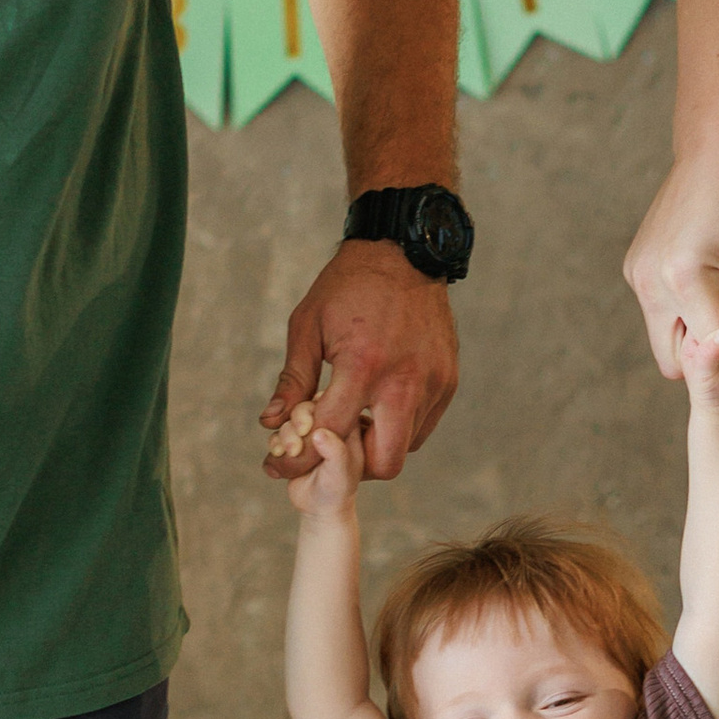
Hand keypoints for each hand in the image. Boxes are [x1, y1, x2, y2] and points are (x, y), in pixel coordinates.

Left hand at [260, 239, 458, 483]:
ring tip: (353, 421)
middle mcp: (404, 380)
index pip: (329, 434)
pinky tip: (378, 406)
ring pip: (405, 447)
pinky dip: (398, 427)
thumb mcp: (308, 326)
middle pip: (383, 463)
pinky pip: (423, 425)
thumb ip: (293, 380)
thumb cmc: (348, 286)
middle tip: (329, 448)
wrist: (404, 252)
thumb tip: (271, 424)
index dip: (299, 458)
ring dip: (374, 445)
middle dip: (351, 466)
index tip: (279, 465)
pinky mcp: (447, 380)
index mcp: (364, 364)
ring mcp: (432, 382)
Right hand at [267, 402, 365, 513]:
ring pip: (287, 421)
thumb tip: (319, 433)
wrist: (321, 508)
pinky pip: (275, 436)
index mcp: (345, 423)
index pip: (330, 400)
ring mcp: (306, 434)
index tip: (307, 427)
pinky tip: (280, 459)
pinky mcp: (290, 444)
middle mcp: (325, 424)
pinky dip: (274, 447)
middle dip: (295, 423)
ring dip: (283, 436)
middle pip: (304, 407)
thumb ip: (335, 452)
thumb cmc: (338, 489)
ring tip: (290, 455)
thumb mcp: (341, 472)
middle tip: (295, 445)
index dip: (315, 408)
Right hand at [624, 151, 718, 381]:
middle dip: (711, 349)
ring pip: (666, 336)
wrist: (715, 152)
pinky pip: (659, 311)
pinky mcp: (633, 268)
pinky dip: (685, 307)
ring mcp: (635, 275)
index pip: (714, 349)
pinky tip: (707, 271)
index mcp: (682, 278)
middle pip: (675, 360)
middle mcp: (648, 281)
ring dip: (698, 326)